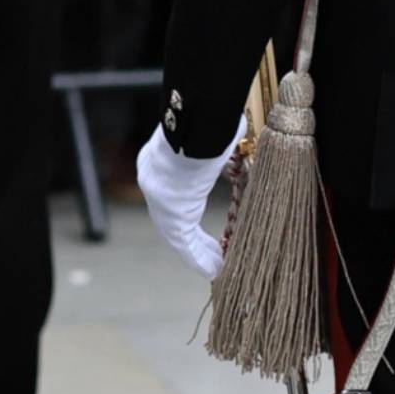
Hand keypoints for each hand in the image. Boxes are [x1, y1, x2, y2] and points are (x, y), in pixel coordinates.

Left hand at [136, 124, 242, 279]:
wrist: (195, 128)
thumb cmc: (208, 124)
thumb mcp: (213, 137)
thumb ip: (221, 146)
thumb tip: (240, 138)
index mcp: (160, 161)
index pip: (174, 193)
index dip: (189, 209)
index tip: (201, 220)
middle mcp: (154, 182)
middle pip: (175, 218)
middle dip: (193, 237)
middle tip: (212, 251)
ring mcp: (160, 200)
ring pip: (179, 235)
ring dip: (198, 252)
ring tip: (216, 266)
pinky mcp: (172, 215)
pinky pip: (184, 244)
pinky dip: (199, 258)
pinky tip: (214, 269)